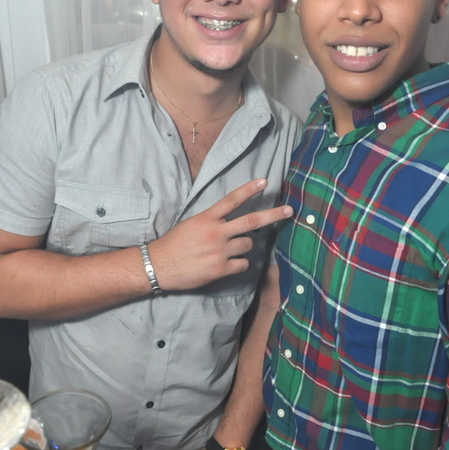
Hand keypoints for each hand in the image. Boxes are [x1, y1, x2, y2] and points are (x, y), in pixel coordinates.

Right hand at [149, 178, 292, 291]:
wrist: (159, 265)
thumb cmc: (174, 244)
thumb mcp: (191, 224)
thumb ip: (211, 221)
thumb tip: (230, 222)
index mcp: (207, 218)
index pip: (232, 199)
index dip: (249, 189)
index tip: (265, 180)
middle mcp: (216, 232)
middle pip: (252, 221)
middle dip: (274, 215)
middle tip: (289, 210)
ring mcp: (220, 251)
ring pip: (248, 244)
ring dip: (245, 246)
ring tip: (229, 250)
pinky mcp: (220, 268)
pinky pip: (243, 264)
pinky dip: (240, 264)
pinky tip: (228, 265)